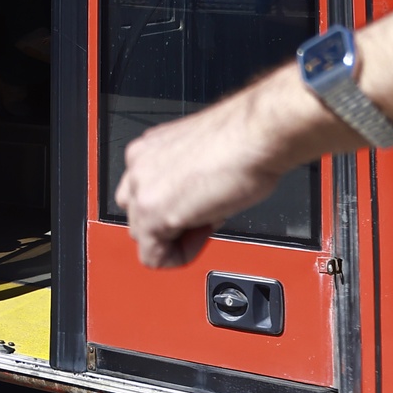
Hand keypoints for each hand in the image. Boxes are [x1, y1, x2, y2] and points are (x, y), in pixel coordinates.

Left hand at [114, 72, 332, 267]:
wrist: (255, 135)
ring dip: (173, 238)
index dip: (176, 207)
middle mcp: (137, 165)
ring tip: (207, 219)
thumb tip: (191, 204)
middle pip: (139, 215)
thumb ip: (183, 183)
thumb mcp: (201, 161)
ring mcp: (141, 189)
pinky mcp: (152, 213)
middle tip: (205, 215)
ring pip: (142, 235)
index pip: (144, 193)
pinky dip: (178, 256)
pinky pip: (153, 256)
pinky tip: (201, 235)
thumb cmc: (243, 140)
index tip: (198, 206)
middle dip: (171, 224)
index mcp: (148, 150)